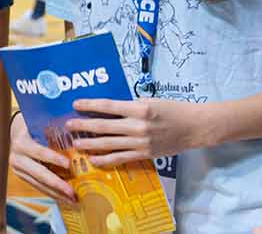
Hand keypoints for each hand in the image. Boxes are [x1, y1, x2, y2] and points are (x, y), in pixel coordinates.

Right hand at [7, 112, 75, 203]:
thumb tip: (76, 141)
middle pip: (39, 173)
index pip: (39, 152)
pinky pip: (37, 187)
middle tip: (72, 192)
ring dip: (56, 193)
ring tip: (72, 199)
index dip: (54, 158)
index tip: (69, 164)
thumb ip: (52, 133)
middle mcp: (17, 158)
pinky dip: (51, 192)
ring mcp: (18, 170)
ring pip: (39, 184)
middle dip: (57, 184)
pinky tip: (63, 198)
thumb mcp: (39, 125)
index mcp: (21, 143)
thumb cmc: (31, 126)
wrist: (14, 133)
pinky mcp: (21, 177)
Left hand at [65, 97, 207, 166]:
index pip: (108, 106)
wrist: (193, 127)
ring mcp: (140, 142)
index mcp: (139, 108)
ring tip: (76, 143)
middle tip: (68, 126)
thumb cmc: (173, 110)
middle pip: (104, 126)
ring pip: (108, 144)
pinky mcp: (144, 154)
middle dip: (83, 126)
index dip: (89, 105)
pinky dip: (105, 159)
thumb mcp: (150, 101)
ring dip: (90, 144)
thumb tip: (108, 109)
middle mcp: (138, 125)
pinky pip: (119, 158)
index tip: (75, 104)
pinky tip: (93, 159)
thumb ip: (130, 106)